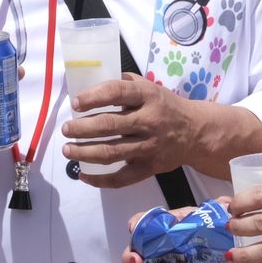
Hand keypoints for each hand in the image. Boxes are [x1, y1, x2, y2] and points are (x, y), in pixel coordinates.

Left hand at [60, 73, 194, 188]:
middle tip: (66, 129)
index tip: (76, 103)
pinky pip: (122, 178)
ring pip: (112, 152)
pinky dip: (100, 179)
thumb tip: (88, 84)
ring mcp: (150, 146)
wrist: (195, 132)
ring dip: (84, 152)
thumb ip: (123, 84)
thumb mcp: (149, 87)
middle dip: (81, 128)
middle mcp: (149, 121)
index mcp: (148, 96)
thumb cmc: (164, 106)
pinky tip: (84, 175)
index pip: (117, 92)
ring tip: (68, 150)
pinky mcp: (150, 167)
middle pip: (109, 125)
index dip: (93, 97)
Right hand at [120, 202, 237, 262]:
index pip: (141, 225)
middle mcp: (162, 249)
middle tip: (138, 260)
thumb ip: (212, 207)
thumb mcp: (207, 215)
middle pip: (136, 256)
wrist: (230, 248)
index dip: (134, 226)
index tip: (133, 228)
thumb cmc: (212, 229)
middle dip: (131, 258)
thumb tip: (222, 202)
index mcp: (164, 229)